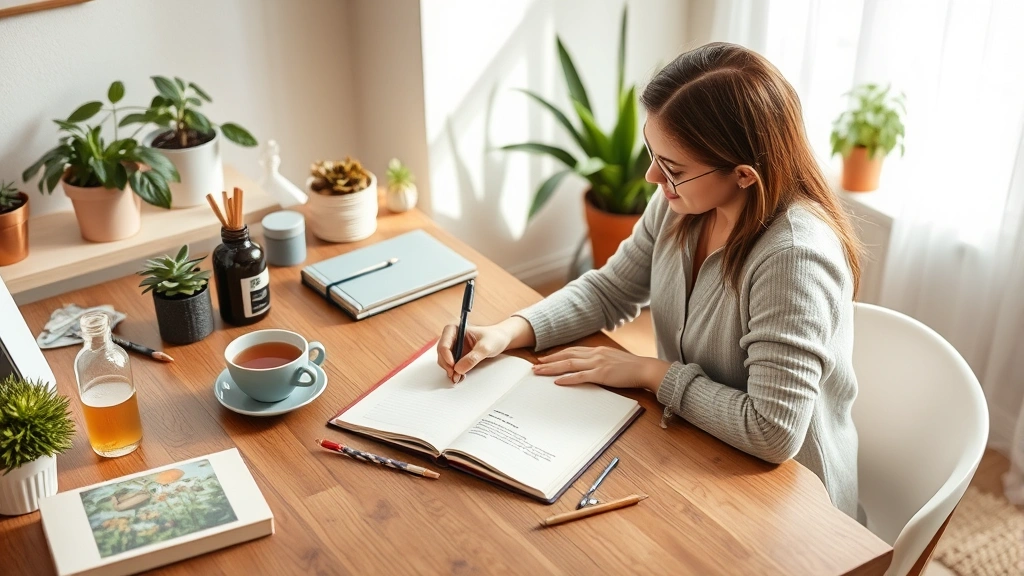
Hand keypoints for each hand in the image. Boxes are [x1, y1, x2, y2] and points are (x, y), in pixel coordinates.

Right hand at [436, 317, 535, 383]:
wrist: (501, 340)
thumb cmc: (494, 337)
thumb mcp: (486, 347)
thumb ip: (473, 357)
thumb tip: (459, 369)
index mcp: (455, 329)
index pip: (444, 342)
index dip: (446, 355)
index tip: (453, 365)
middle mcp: (452, 338)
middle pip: (441, 353)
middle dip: (447, 365)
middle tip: (455, 375)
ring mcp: (454, 348)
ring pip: (445, 361)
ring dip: (450, 370)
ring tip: (459, 377)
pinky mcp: (458, 356)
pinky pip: (451, 366)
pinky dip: (454, 372)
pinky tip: (461, 376)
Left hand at [532, 346, 670, 392]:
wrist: (645, 368)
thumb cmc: (631, 367)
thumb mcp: (612, 360)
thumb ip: (599, 361)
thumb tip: (588, 367)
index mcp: (597, 350)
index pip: (572, 351)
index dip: (556, 354)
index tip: (545, 358)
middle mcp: (594, 354)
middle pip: (566, 355)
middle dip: (549, 360)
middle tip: (535, 365)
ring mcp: (597, 363)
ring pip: (569, 364)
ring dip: (552, 368)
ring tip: (539, 372)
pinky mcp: (602, 374)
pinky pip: (580, 376)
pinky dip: (568, 378)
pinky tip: (558, 381)